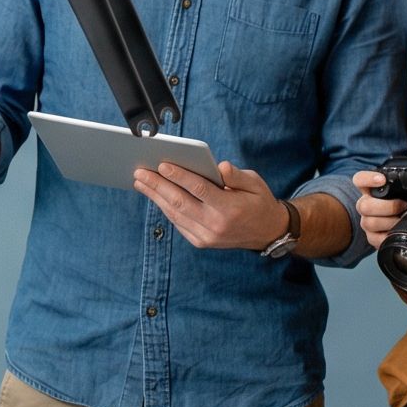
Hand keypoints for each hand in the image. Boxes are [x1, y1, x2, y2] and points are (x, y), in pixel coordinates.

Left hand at [133, 159, 290, 250]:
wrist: (267, 233)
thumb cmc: (259, 201)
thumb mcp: (255, 183)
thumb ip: (237, 175)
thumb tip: (220, 166)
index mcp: (230, 208)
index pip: (199, 189)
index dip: (179, 176)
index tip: (162, 164)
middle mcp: (216, 224)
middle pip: (180, 202)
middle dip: (157, 185)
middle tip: (140, 172)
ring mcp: (207, 236)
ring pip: (175, 214)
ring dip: (155, 197)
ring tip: (140, 182)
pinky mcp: (201, 242)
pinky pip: (178, 223)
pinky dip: (165, 209)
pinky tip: (155, 196)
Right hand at [352, 146, 406, 250]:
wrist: (401, 223)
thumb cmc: (402, 200)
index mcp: (371, 189)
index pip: (359, 180)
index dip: (367, 179)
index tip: (382, 179)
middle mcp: (365, 205)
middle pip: (363, 205)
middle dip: (386, 206)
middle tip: (403, 205)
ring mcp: (367, 222)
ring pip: (368, 222)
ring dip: (389, 221)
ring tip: (403, 220)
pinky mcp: (372, 237)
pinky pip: (374, 239)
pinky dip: (388, 236)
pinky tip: (398, 231)